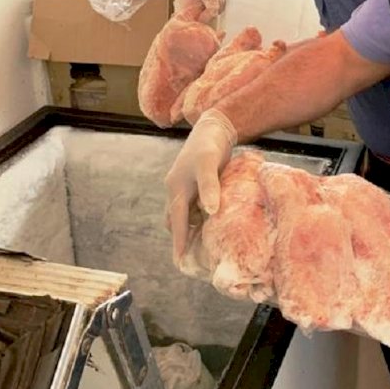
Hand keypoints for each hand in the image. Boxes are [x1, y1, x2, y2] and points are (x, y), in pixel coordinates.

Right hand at [165, 109, 236, 263]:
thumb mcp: (208, 165)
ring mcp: (185, 186)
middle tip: (191, 257)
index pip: (176, 222)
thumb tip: (210, 212)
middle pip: (176, 220)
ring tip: (203, 244)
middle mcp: (177, 189)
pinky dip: (199, 216)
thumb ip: (209, 187)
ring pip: (184, 213)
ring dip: (190, 227)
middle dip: (181, 238)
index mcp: (176, 189)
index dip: (179, 242)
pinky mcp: (196, 183)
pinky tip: (212, 222)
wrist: (214, 126)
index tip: (180, 262)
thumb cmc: (210, 145)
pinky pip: (193, 205)